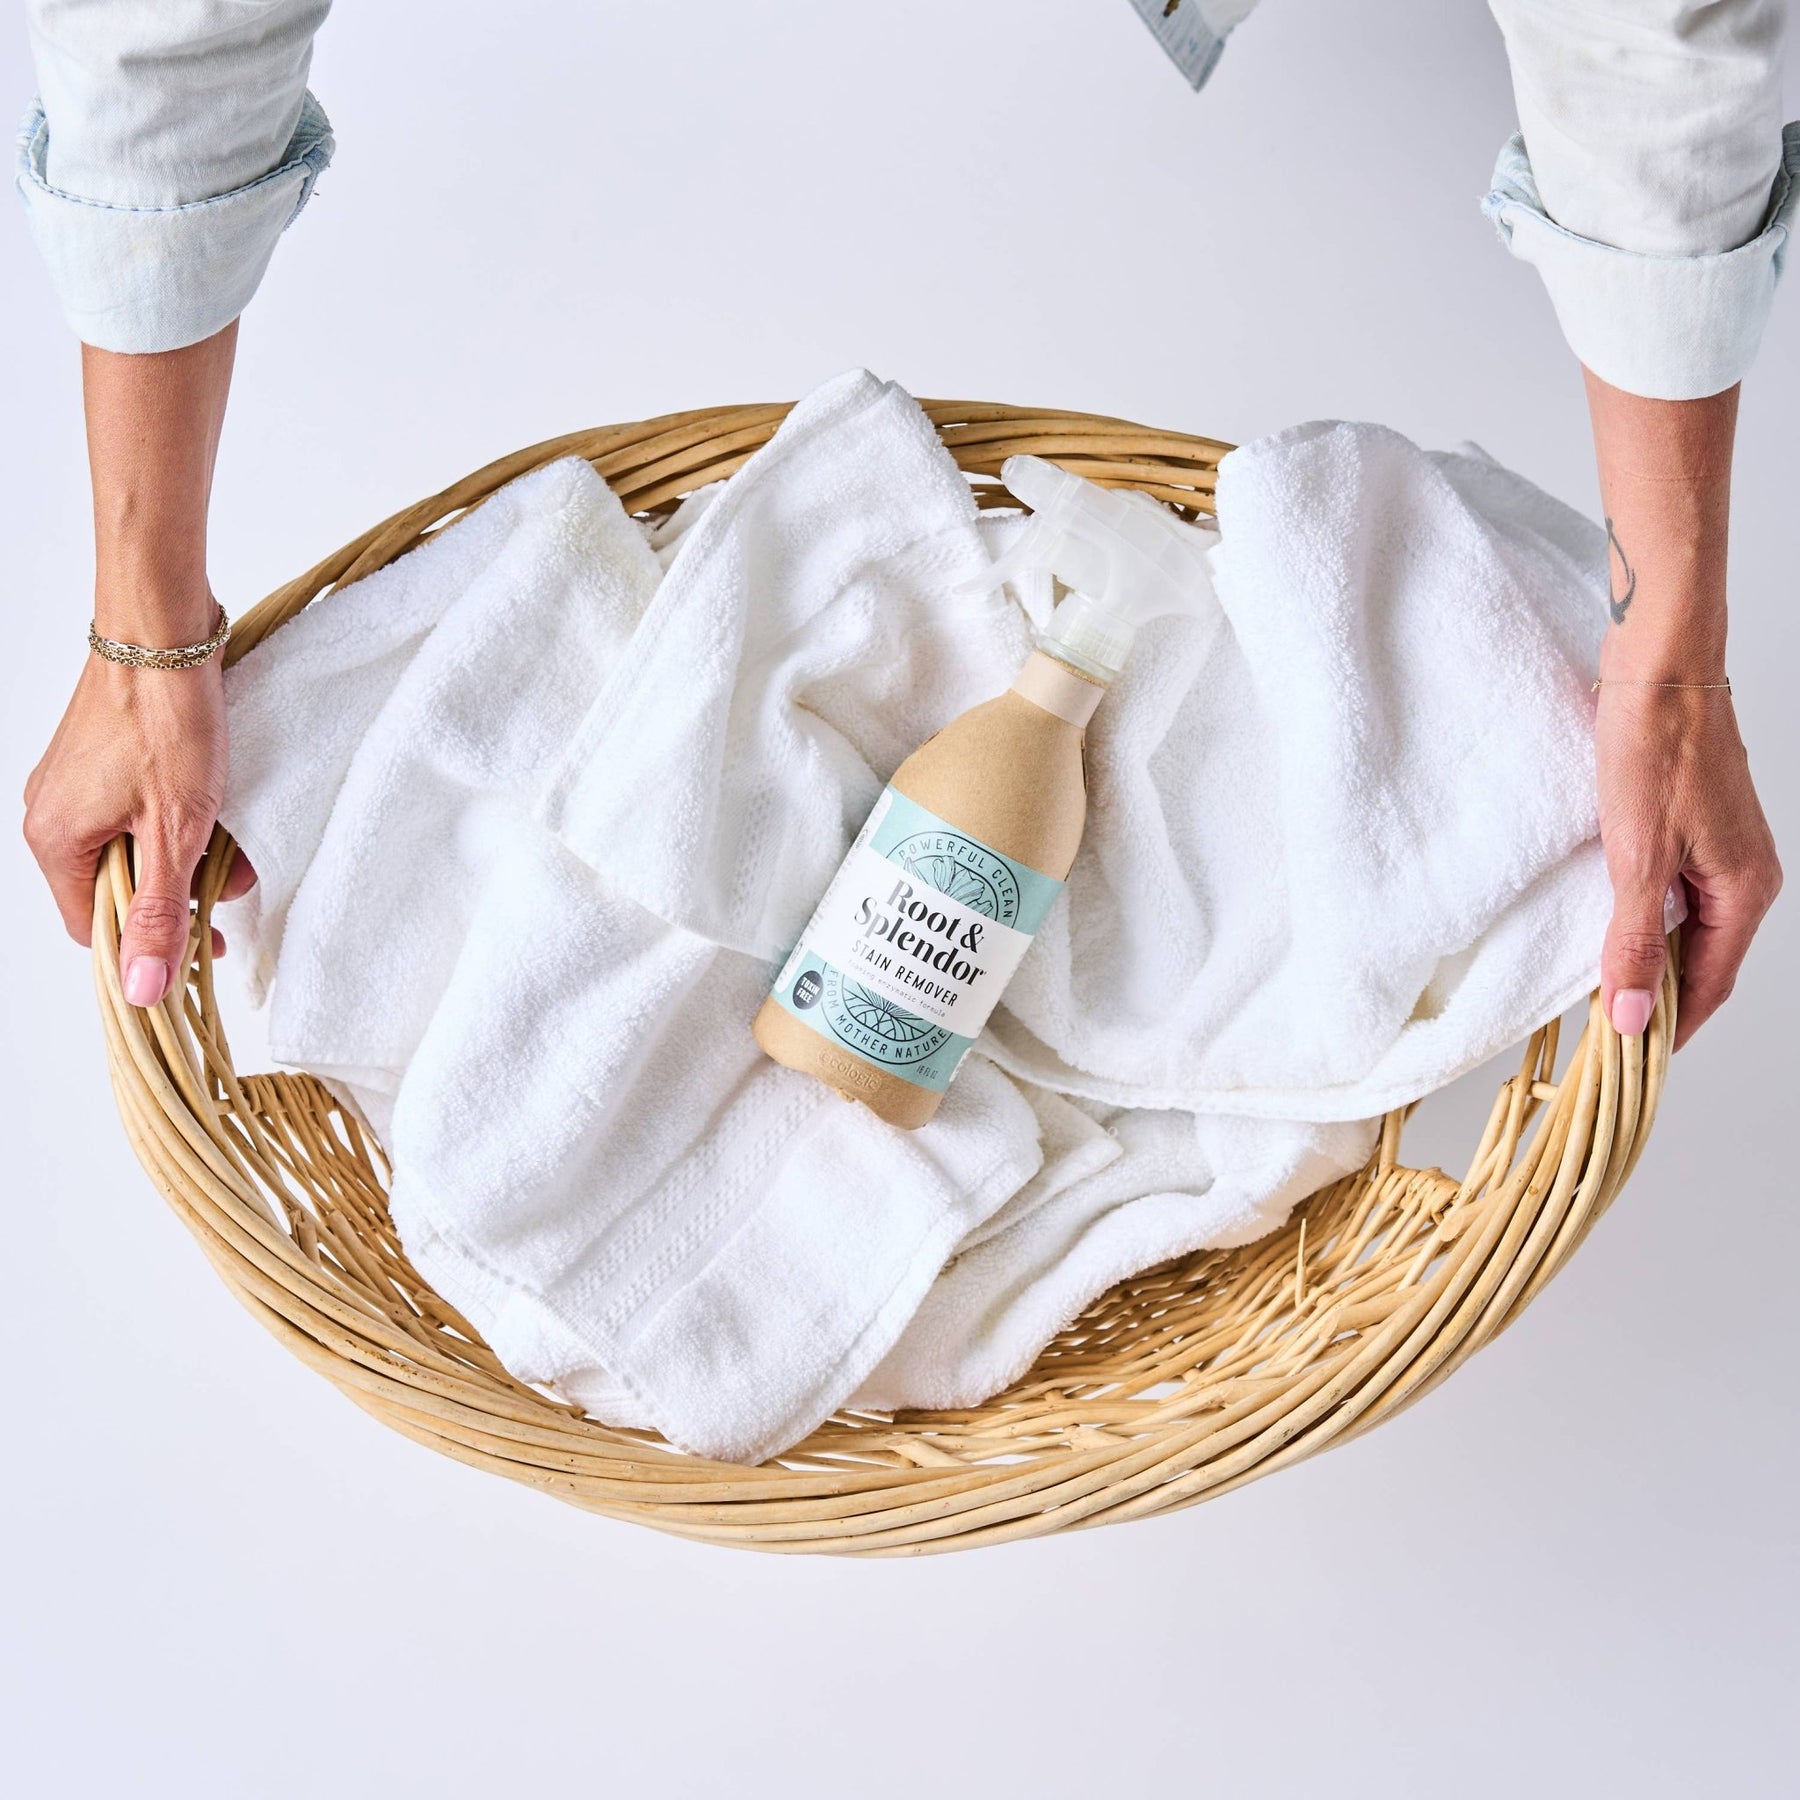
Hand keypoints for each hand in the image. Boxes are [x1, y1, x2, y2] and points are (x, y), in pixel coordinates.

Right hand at [23, 646, 253, 1005]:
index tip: (208, 945)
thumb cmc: (167, 720)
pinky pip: (139, 813)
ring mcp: (74, 785)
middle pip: (119, 890)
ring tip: (235, 842)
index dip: (152, 947)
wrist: (164, 631)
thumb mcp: (175, 831)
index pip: (96, 930)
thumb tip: (142, 989)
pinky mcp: (101, 761)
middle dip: (183, 893)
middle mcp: (53, 815)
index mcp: (55, 841)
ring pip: (137, 849)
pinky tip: (218, 808)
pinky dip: (181, 820)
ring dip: (189, 855)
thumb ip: (161, 913)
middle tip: (233, 880)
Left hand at [1595, 682, 1780, 1049]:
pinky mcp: (1696, 825)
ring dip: (1647, 954)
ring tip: (1598, 982)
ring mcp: (1722, 849)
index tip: (1624, 1058)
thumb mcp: (1636, 857)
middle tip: (1600, 1027)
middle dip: (1657, 995)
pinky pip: (1674, 891)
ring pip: (1685, 926)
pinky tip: (1606, 920)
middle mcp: (1745, 875)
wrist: (1658, 668)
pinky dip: (1643, 915)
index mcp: (1744, 891)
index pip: (1710, 986)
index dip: (1668, 1026)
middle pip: (1701, 960)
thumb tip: (1636, 1017)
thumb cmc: (1652, 750)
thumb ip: (1635, 940)